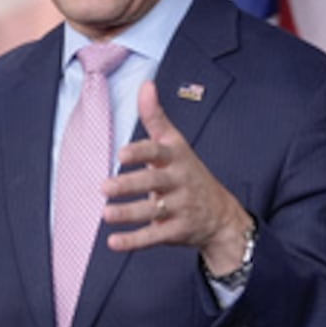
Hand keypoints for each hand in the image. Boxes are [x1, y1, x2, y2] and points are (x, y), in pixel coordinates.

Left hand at [102, 80, 252, 272]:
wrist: (221, 215)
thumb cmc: (188, 172)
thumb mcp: (176, 144)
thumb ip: (157, 118)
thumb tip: (146, 84)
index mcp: (177, 158)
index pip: (159, 152)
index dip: (141, 153)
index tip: (121, 154)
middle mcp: (180, 182)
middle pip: (154, 183)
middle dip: (129, 186)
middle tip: (104, 187)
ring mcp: (181, 208)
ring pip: (153, 212)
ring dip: (128, 214)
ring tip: (105, 214)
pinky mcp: (177, 231)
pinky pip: (155, 236)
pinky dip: (134, 241)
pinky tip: (114, 242)